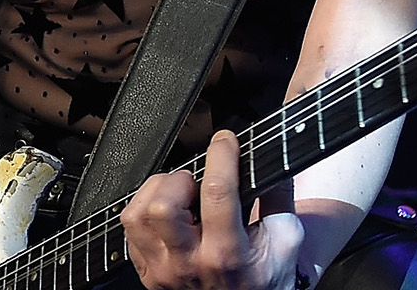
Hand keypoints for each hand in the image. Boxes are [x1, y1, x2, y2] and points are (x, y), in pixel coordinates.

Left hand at [121, 131, 304, 289]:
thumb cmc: (265, 277)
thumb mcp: (285, 239)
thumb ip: (278, 195)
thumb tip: (271, 154)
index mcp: (228, 255)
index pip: (216, 193)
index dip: (221, 155)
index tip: (226, 141)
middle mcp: (189, 264)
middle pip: (162, 207)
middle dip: (181, 181)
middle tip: (198, 183)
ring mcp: (163, 271)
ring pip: (137, 216)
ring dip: (157, 193)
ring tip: (180, 195)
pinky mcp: (147, 273)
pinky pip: (130, 230)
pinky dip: (146, 211)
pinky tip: (168, 213)